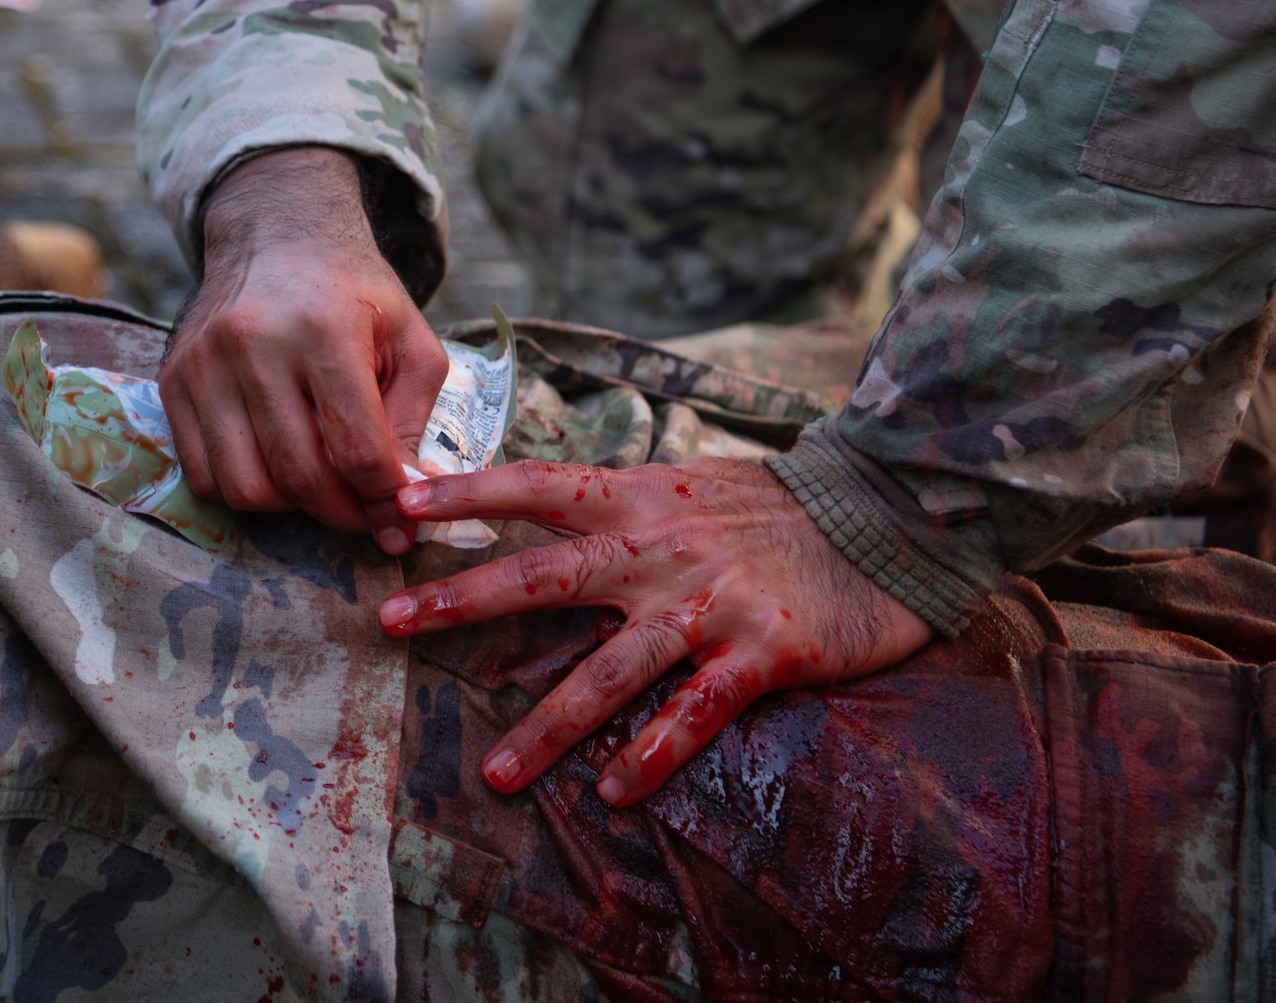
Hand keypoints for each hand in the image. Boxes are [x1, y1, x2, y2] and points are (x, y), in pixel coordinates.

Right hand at [160, 147, 448, 553]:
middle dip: (342, 514)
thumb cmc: (353, 292)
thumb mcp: (409, 338)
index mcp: (324, 329)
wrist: (276, 234)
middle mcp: (254, 345)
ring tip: (320, 489)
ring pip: (245, 488)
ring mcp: (205, 364)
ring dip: (291, 508)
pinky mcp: (174, 380)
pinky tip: (276, 469)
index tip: (401, 524)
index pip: (355, 447)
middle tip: (366, 517)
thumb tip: (411, 498)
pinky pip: (203, 475)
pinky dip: (244, 491)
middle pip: (299, 476)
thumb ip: (415, 418)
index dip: (383, 500)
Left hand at [381, 457, 931, 803]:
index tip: (400, 500)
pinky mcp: (760, 653)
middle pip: (543, 574)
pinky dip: (654, 755)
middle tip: (391, 621)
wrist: (884, 518)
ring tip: (499, 772)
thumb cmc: (775, 506)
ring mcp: (707, 603)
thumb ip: (619, 500)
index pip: (536, 485)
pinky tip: (616, 792)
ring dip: (550, 725)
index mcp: (638, 499)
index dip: (467, 492)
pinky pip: (695, 714)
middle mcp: (660, 548)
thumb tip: (545, 500)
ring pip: (611, 670)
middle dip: (462, 599)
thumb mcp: (688, 483)